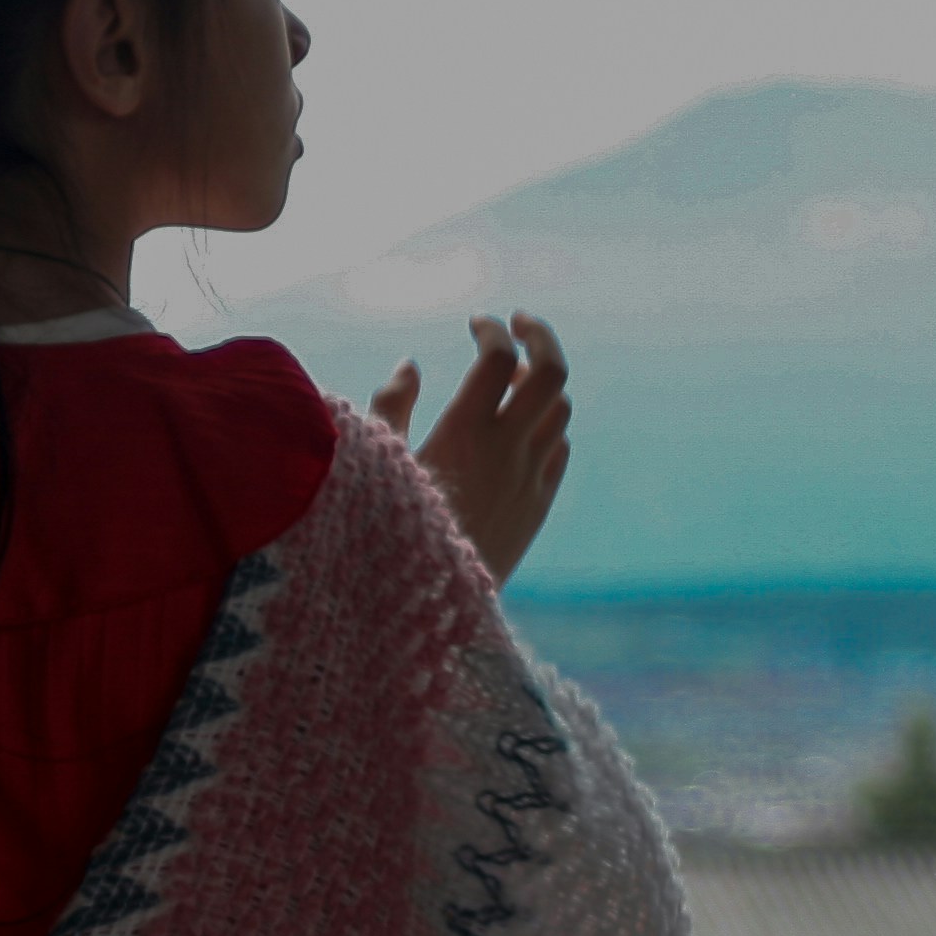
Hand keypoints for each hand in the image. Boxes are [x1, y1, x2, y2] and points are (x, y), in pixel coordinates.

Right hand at [368, 314, 571, 584]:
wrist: (426, 611)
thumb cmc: (383, 534)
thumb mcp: (376, 466)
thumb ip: (391, 407)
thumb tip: (411, 364)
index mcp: (465, 435)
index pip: (499, 359)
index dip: (492, 331)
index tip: (476, 323)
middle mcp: (507, 453)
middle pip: (554, 372)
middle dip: (539, 336)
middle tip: (515, 324)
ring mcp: (530, 481)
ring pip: (560, 409)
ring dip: (540, 383)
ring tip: (511, 377)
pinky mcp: (538, 509)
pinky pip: (558, 449)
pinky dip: (547, 425)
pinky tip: (520, 425)